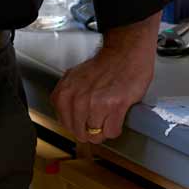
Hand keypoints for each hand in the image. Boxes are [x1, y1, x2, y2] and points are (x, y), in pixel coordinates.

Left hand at [51, 12, 159, 143]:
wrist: (124, 53)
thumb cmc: (103, 65)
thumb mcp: (74, 78)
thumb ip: (67, 98)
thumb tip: (67, 118)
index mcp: (65, 93)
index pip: (66, 125)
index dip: (77, 125)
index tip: (84, 120)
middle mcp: (78, 99)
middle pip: (81, 133)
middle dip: (90, 131)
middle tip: (98, 119)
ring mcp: (96, 104)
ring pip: (96, 135)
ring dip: (104, 129)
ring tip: (108, 115)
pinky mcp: (115, 106)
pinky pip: (111, 132)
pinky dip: (115, 128)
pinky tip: (116, 116)